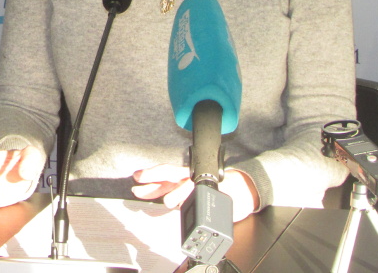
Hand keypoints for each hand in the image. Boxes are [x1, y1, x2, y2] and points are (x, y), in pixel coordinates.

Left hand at [131, 164, 257, 221]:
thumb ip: (173, 193)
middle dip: (154, 176)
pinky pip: (203, 195)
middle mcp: (191, 177)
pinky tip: (188, 204)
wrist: (242, 189)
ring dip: (177, 193)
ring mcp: (203, 183)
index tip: (134, 178)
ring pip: (187, 185)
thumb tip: (154, 196)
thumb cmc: (213, 188)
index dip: (149, 176)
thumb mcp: (189, 190)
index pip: (163, 175)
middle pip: (170, 173)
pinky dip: (195, 198)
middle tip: (139, 179)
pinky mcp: (217, 192)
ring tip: (167, 202)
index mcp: (183, 176)